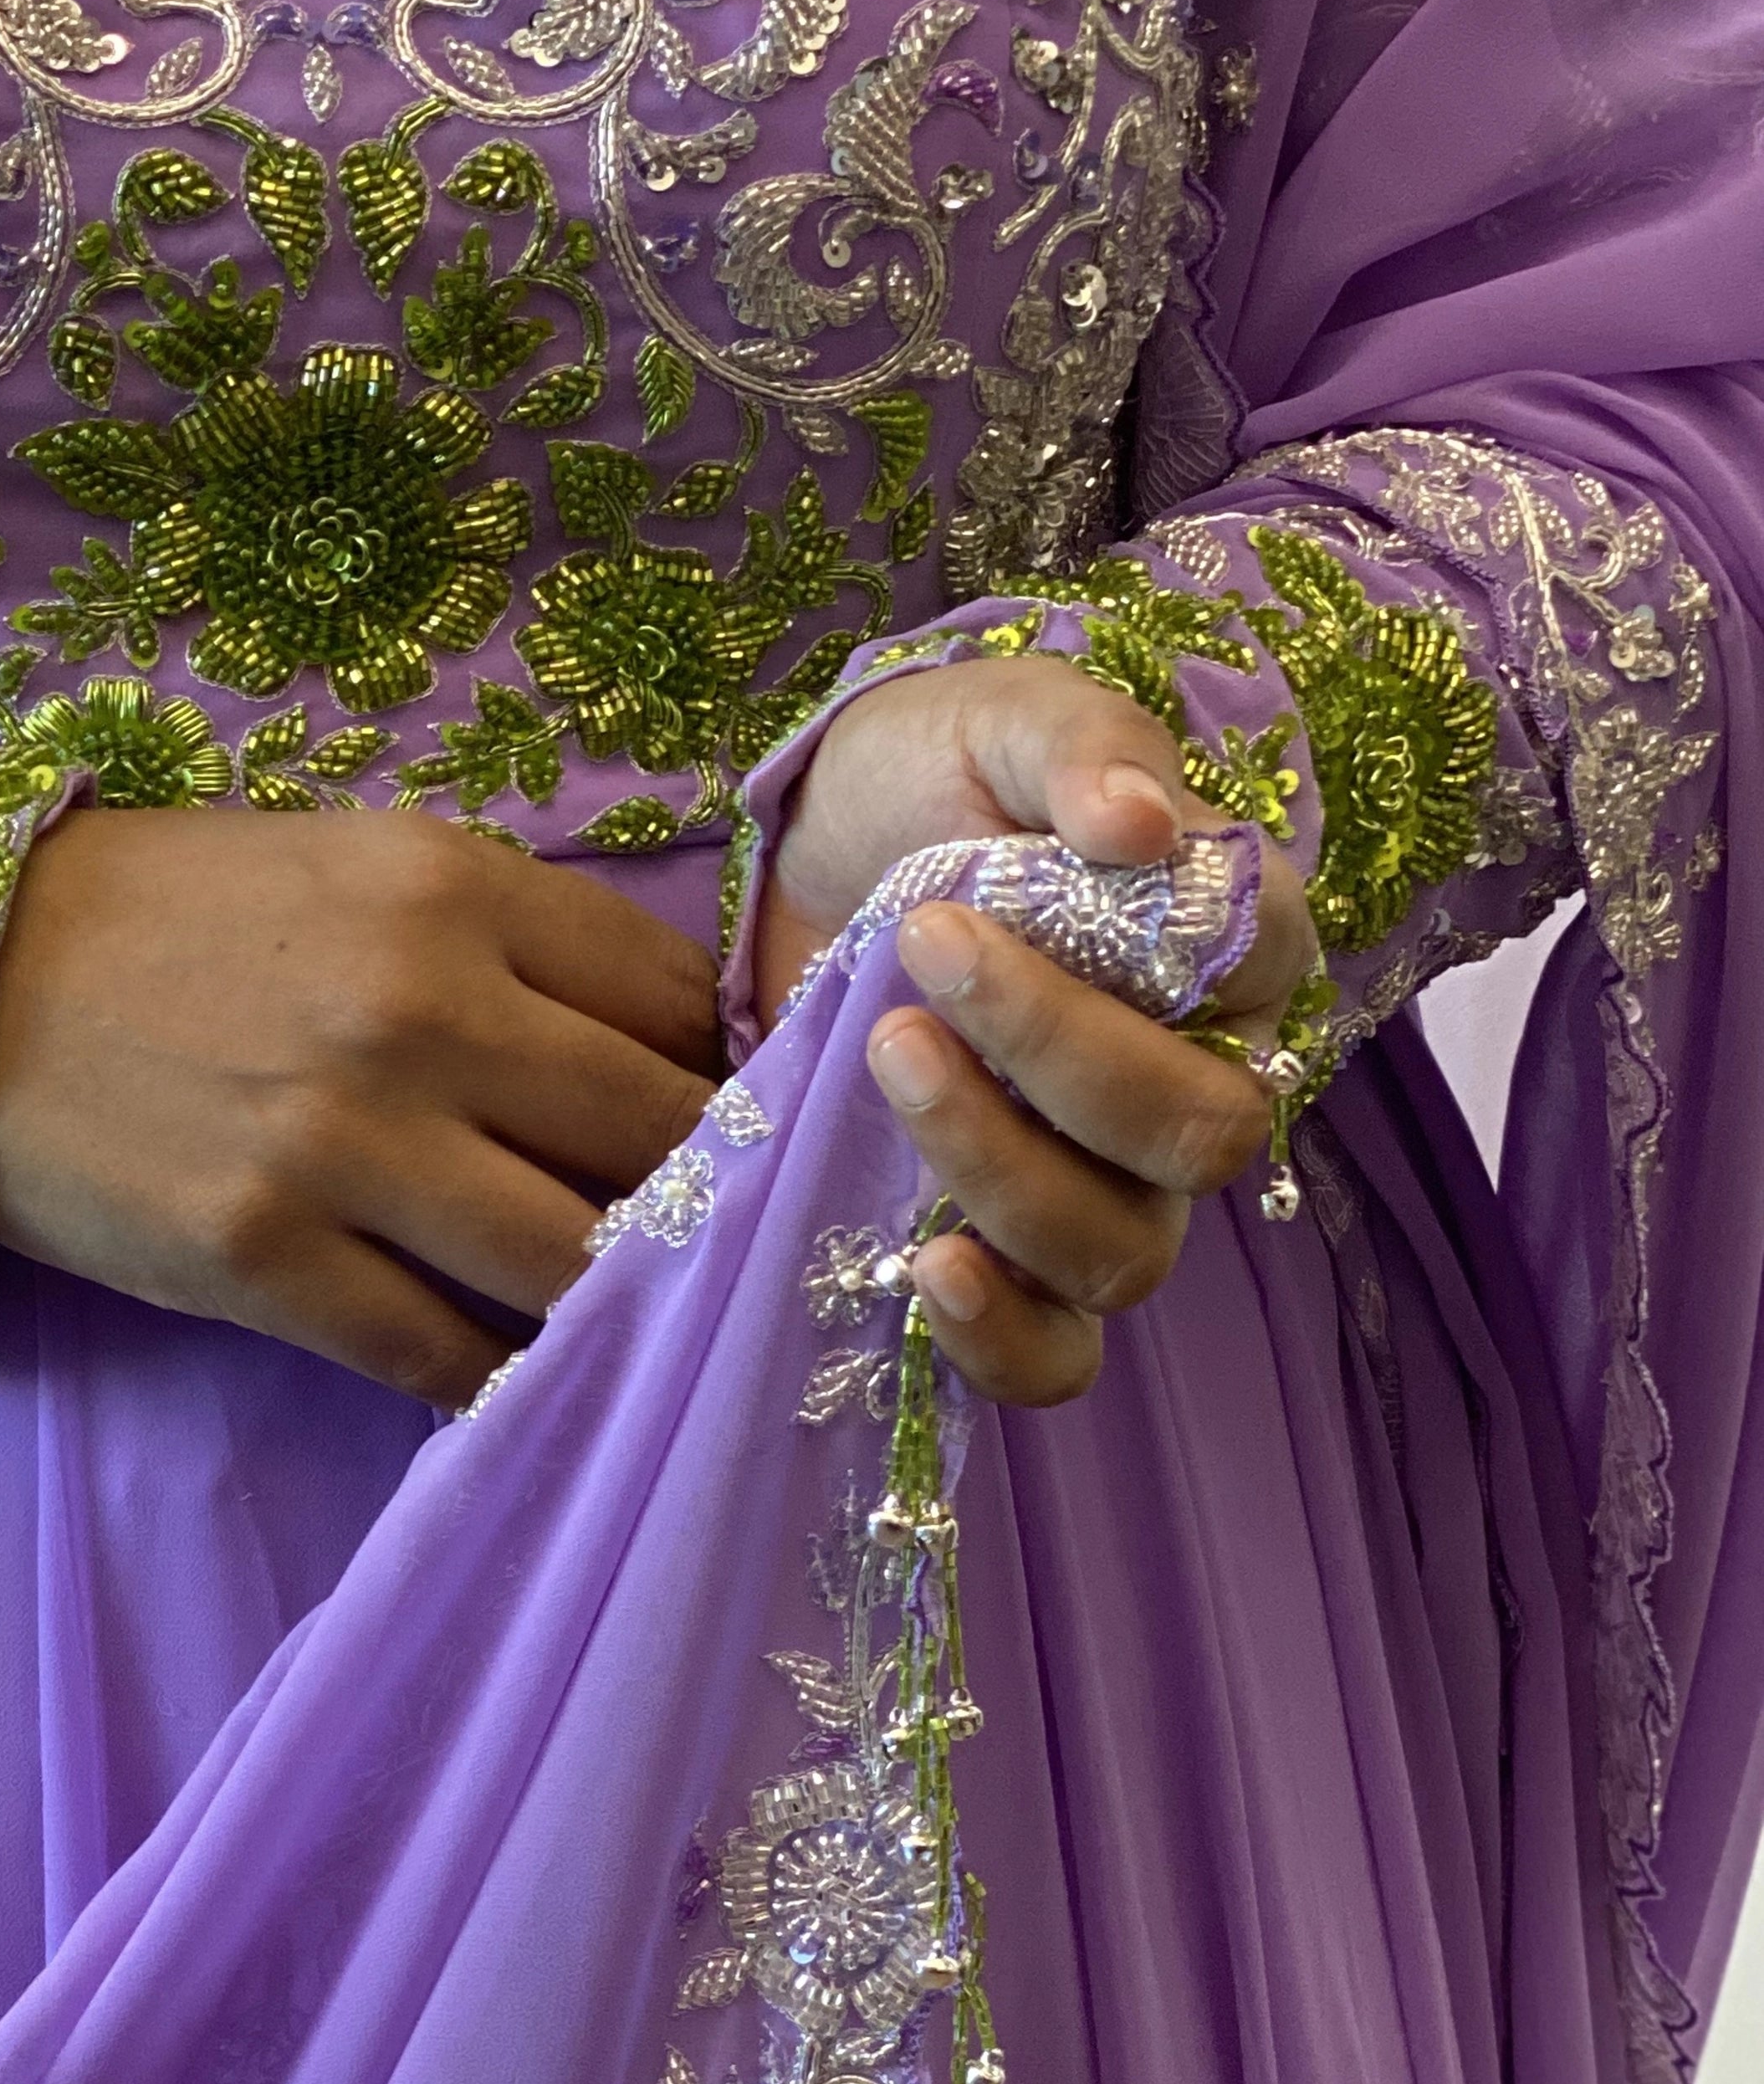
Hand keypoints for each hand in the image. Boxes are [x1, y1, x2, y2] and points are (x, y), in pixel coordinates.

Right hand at [0, 804, 719, 1407]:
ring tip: (622, 1320)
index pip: (678, 1005)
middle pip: (657, 1141)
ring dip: (614, 1304)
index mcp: (453, 890)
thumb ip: (506, 939)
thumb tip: (666, 1055)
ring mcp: (340, 1147)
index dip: (726, 1079)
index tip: (729, 1130)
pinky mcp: (260, 1259)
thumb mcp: (353, 868)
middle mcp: (418, 1012)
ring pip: (569, 1264)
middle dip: (706, 1201)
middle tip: (710, 1244)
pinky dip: (495, 1379)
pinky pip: (438, 1354)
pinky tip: (511, 1379)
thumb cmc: (167, 923)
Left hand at [754, 656, 1318, 1405]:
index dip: (1128, 963)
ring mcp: (1113, 1190)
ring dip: (1003, 1177)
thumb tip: (1134, 819)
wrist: (818, 860)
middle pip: (1201, 1137)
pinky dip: (1003, 1340)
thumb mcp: (997, 724)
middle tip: (913, 984)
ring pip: (1125, 1251)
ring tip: (889, 1066)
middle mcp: (1196, 1082)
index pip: (1265, 974)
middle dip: (1053, 1070)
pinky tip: (927, 1272)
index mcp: (1227, 950)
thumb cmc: (937, 782)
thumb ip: (1078, 750)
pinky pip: (1059, 1359)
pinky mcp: (1014, 1263)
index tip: (952, 913)